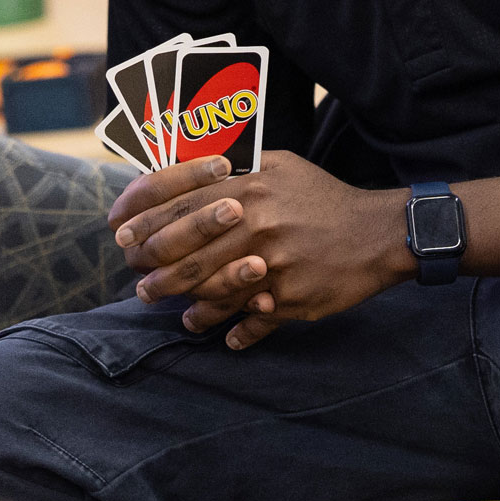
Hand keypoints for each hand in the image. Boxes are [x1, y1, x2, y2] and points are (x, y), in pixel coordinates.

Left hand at [112, 151, 405, 348]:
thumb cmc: (322, 197)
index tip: (121, 232)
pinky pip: (253, 320)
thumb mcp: (279, 164)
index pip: (179, 202)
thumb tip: (183, 165)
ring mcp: (273, 264)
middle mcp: (257, 223)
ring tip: (172, 310)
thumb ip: (233, 164)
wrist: (378, 232)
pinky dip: (235, 331)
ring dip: (187, 305)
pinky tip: (223, 336)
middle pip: (186, 252)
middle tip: (139, 281)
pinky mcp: (292, 298)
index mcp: (250, 186)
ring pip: (212, 291)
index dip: (143, 219)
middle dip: (153, 269)